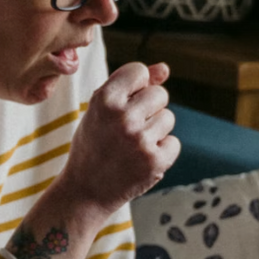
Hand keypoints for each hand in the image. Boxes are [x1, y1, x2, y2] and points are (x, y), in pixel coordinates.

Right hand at [58, 62, 180, 215]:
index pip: (139, 71)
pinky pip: (173, 143)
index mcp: (104, 99)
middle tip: (127, 128)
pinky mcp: (154, 162)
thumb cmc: (94, 143)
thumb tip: (165, 69)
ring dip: (155, 130)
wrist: (85, 190)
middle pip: (160, 94)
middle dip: (149, 108)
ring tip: (132, 145)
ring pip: (168, 118)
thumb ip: (131, 85)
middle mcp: (122, 117)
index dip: (136, 85)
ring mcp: (140, 140)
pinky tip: (140, 160)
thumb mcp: (101, 109)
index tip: (124, 101)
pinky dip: (161, 151)